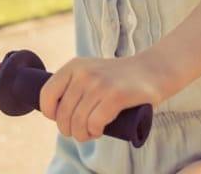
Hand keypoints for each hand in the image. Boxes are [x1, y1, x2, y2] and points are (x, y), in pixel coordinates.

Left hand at [39, 56, 161, 142]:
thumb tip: (54, 113)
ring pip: (78, 122)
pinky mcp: (117, 95)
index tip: (62, 119)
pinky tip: (100, 130)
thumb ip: (74, 85)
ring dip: (83, 134)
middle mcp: (84, 73)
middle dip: (69, 130)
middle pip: (63, 114)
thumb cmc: (119, 78)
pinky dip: (95, 131)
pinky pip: (95, 123)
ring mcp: (100, 84)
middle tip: (81, 132)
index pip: (46, 94)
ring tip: (91, 132)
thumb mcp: (91, 72)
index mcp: (74, 66)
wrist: (153, 70)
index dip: (51, 113)